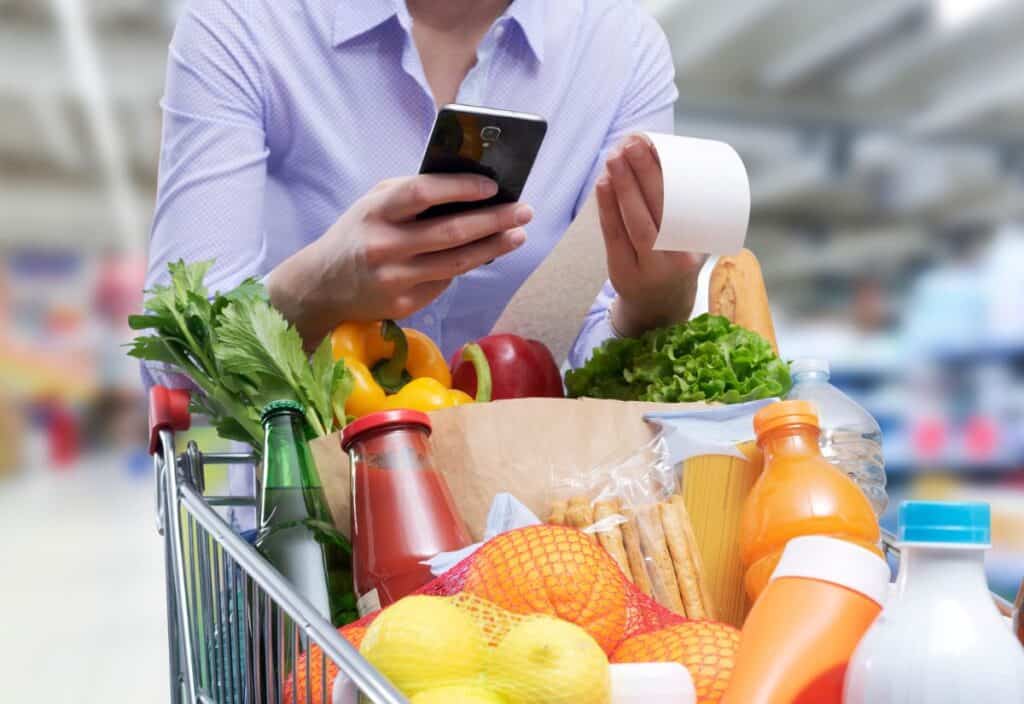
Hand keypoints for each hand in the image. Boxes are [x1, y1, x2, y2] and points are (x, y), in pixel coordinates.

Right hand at [268, 173, 531, 344]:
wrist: (321, 286)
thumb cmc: (358, 235)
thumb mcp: (374, 205)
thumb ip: (412, 194)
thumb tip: (469, 188)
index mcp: (376, 211)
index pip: (423, 192)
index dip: (461, 188)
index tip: (493, 186)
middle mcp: (384, 245)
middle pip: (451, 232)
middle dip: (494, 220)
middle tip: (524, 210)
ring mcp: (395, 279)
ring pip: (456, 263)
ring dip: (493, 247)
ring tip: (518, 234)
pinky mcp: (403, 304)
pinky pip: (445, 283)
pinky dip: (466, 266)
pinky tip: (485, 254)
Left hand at [596, 134, 706, 337]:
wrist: (660, 308)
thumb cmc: (675, 263)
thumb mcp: (691, 243)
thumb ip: (683, 211)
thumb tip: (661, 157)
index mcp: (696, 250)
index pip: (680, 208)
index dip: (665, 177)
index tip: (656, 147)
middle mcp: (674, 260)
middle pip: (657, 212)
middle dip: (642, 174)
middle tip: (632, 144)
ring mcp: (646, 268)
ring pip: (634, 222)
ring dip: (622, 186)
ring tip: (615, 157)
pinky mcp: (621, 272)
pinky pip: (613, 235)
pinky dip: (607, 207)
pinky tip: (603, 184)